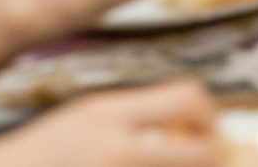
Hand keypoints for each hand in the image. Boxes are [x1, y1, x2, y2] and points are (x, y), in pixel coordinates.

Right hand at [0, 81, 218, 166]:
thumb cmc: (45, 153)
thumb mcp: (87, 117)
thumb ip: (135, 116)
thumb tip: (189, 116)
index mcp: (108, 113)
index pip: (186, 98)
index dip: (207, 114)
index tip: (203, 128)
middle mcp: (115, 148)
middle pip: (203, 152)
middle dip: (212, 157)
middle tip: (206, 160)